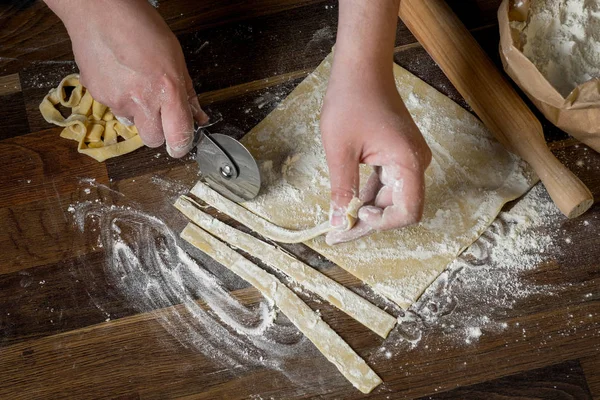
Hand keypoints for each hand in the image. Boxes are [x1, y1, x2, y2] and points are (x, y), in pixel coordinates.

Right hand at [45, 0, 207, 156]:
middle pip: (153, 140)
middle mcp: (142, 100)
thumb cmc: (140, 27)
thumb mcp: (176, 59)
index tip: (181, 143)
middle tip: (160, 114)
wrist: (99, 11)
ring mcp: (117, 101)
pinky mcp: (98, 97)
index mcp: (167, 90)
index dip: (181, 144)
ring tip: (138, 86)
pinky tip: (122, 79)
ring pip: (133, 125)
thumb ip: (187, 92)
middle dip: (159, 132)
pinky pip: (115, 110)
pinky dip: (121, 101)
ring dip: (138, 115)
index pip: (178, 136)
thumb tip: (197, 115)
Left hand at [321, 63, 430, 244]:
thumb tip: (338, 223)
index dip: (380, 224)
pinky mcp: (397, 157)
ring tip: (337, 226)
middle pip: (397, 209)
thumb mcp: (340, 150)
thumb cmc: (351, 101)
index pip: (406, 212)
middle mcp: (415, 164)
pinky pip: (385, 185)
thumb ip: (342, 189)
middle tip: (336, 235)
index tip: (352, 221)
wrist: (361, 69)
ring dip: (365, 213)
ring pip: (389, 199)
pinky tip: (346, 205)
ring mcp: (407, 160)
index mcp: (408, 162)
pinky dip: (366, 196)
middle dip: (367, 224)